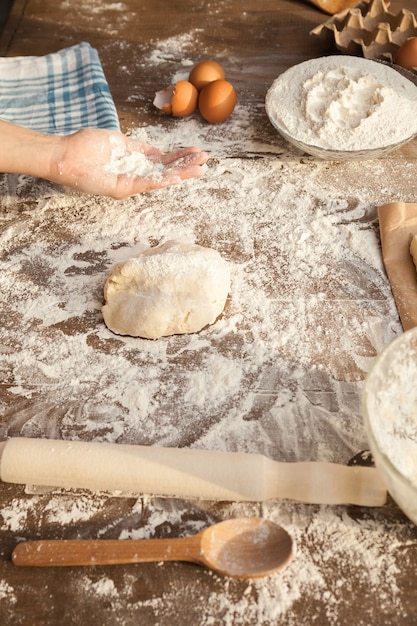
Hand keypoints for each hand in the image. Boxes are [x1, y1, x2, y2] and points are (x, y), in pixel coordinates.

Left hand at [50, 129, 207, 198]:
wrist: (65, 155)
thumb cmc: (86, 147)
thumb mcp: (119, 143)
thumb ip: (138, 149)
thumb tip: (157, 152)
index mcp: (135, 163)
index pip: (162, 161)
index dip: (179, 156)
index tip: (196, 150)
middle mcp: (135, 175)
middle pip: (166, 170)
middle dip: (186, 165)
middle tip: (205, 159)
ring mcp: (130, 183)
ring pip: (161, 179)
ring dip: (181, 174)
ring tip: (200, 169)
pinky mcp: (123, 188)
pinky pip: (147, 183)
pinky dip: (163, 180)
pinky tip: (177, 177)